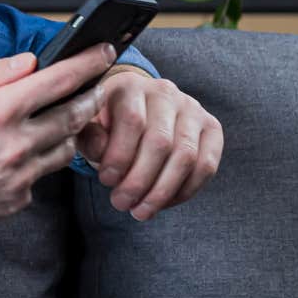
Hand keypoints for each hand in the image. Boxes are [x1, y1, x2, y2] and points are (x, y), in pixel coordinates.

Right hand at [0, 44, 116, 243]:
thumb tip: (26, 62)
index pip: (59, 80)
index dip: (88, 63)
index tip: (104, 53)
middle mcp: (16, 144)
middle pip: (76, 114)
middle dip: (93, 96)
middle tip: (99, 86)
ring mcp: (21, 175)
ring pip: (67, 147)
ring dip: (72, 130)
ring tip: (62, 119)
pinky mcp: (17, 200)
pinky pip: (42, 175)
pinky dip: (38, 161)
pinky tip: (19, 156)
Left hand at [76, 66, 222, 219]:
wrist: (132, 110)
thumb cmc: (104, 124)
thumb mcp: (87, 127)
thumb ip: (88, 137)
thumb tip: (100, 151)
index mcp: (130, 86)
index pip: (132, 121)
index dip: (119, 156)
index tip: (105, 181)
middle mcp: (165, 92)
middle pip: (161, 141)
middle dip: (140, 180)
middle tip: (121, 204)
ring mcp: (193, 109)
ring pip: (186, 155)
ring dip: (163, 191)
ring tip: (141, 211)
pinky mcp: (211, 128)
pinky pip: (207, 165)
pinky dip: (186, 190)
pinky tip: (163, 204)